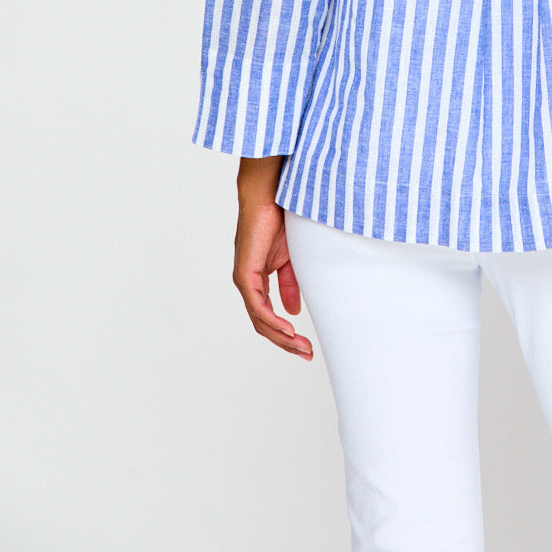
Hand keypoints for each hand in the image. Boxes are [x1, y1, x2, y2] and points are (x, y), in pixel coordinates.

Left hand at [232, 194, 313, 360]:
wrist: (268, 197)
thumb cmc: (277, 221)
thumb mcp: (290, 259)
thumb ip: (290, 285)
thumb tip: (294, 311)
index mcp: (257, 281)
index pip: (269, 317)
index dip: (286, 334)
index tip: (306, 345)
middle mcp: (248, 285)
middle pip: (264, 325)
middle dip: (286, 342)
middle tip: (306, 354)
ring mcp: (244, 281)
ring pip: (260, 320)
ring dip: (281, 337)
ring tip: (301, 346)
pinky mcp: (245, 274)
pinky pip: (258, 306)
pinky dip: (272, 320)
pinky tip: (288, 329)